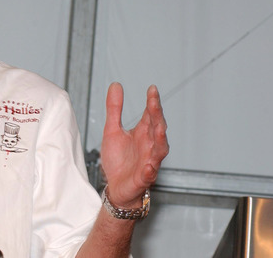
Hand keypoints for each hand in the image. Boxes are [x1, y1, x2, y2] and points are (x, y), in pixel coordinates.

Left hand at [100, 83, 167, 207]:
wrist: (116, 187)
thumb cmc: (118, 159)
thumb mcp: (112, 130)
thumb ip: (114, 109)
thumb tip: (116, 85)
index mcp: (143, 132)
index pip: (151, 114)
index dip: (152, 102)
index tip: (152, 89)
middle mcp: (150, 145)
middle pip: (157, 128)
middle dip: (157, 115)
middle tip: (154, 102)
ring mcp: (149, 161)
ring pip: (159, 149)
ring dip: (160, 139)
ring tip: (159, 128)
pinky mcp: (143, 178)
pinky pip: (149, 174)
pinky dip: (150, 169)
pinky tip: (149, 165)